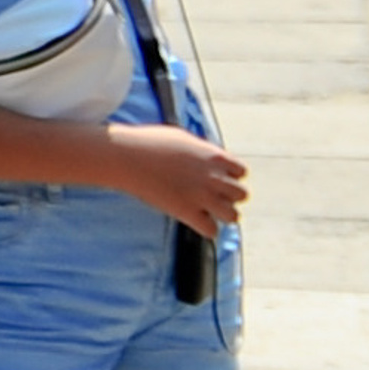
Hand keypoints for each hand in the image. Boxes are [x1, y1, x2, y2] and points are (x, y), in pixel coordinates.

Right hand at [105, 122, 246, 237]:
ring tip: (206, 212)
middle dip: (228, 196)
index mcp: (215, 157)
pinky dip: (206, 229)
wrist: (126, 156)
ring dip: (222, 214)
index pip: (241, 172)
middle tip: (211, 196)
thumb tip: (205, 157)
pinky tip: (194, 222)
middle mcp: (214, 178)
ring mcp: (201, 196)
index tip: (215, 178)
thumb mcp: (182, 138)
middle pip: (242, 195)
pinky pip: (211, 231)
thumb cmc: (148, 142)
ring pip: (233, 216)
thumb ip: (201, 151)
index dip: (229, 176)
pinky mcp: (186, 212)